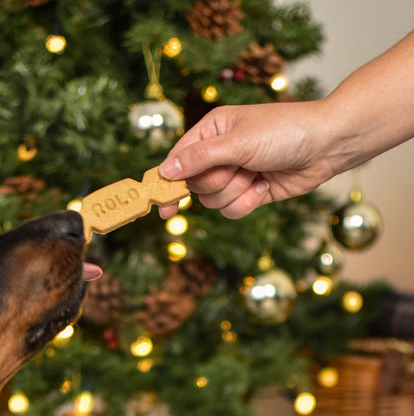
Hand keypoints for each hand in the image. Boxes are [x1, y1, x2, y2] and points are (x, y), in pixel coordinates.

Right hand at [158, 101, 335, 218]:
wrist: (327, 145)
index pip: (179, 159)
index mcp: (211, 132)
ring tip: (256, 175)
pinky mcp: (249, 193)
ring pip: (213, 202)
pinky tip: (264, 187)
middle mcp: (219, 153)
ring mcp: (234, 174)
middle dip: (218, 183)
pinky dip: (248, 203)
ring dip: (236, 193)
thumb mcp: (238, 142)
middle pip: (195, 185)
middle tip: (239, 169)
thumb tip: (165, 171)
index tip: (161, 202)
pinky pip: (232, 210)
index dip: (168, 180)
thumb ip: (199, 158)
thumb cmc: (285, 131)